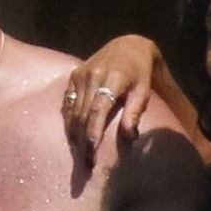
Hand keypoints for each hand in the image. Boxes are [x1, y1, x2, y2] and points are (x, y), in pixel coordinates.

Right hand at [64, 34, 159, 156]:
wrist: (127, 47)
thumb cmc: (140, 74)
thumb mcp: (143, 91)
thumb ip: (135, 113)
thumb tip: (130, 137)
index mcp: (112, 79)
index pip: (97, 110)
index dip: (93, 133)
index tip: (92, 154)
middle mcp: (92, 76)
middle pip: (83, 114)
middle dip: (83, 141)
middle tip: (87, 163)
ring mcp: (80, 75)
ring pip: (72, 110)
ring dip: (74, 134)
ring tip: (80, 154)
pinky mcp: (73, 76)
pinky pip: (67, 103)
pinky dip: (69, 120)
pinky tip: (73, 135)